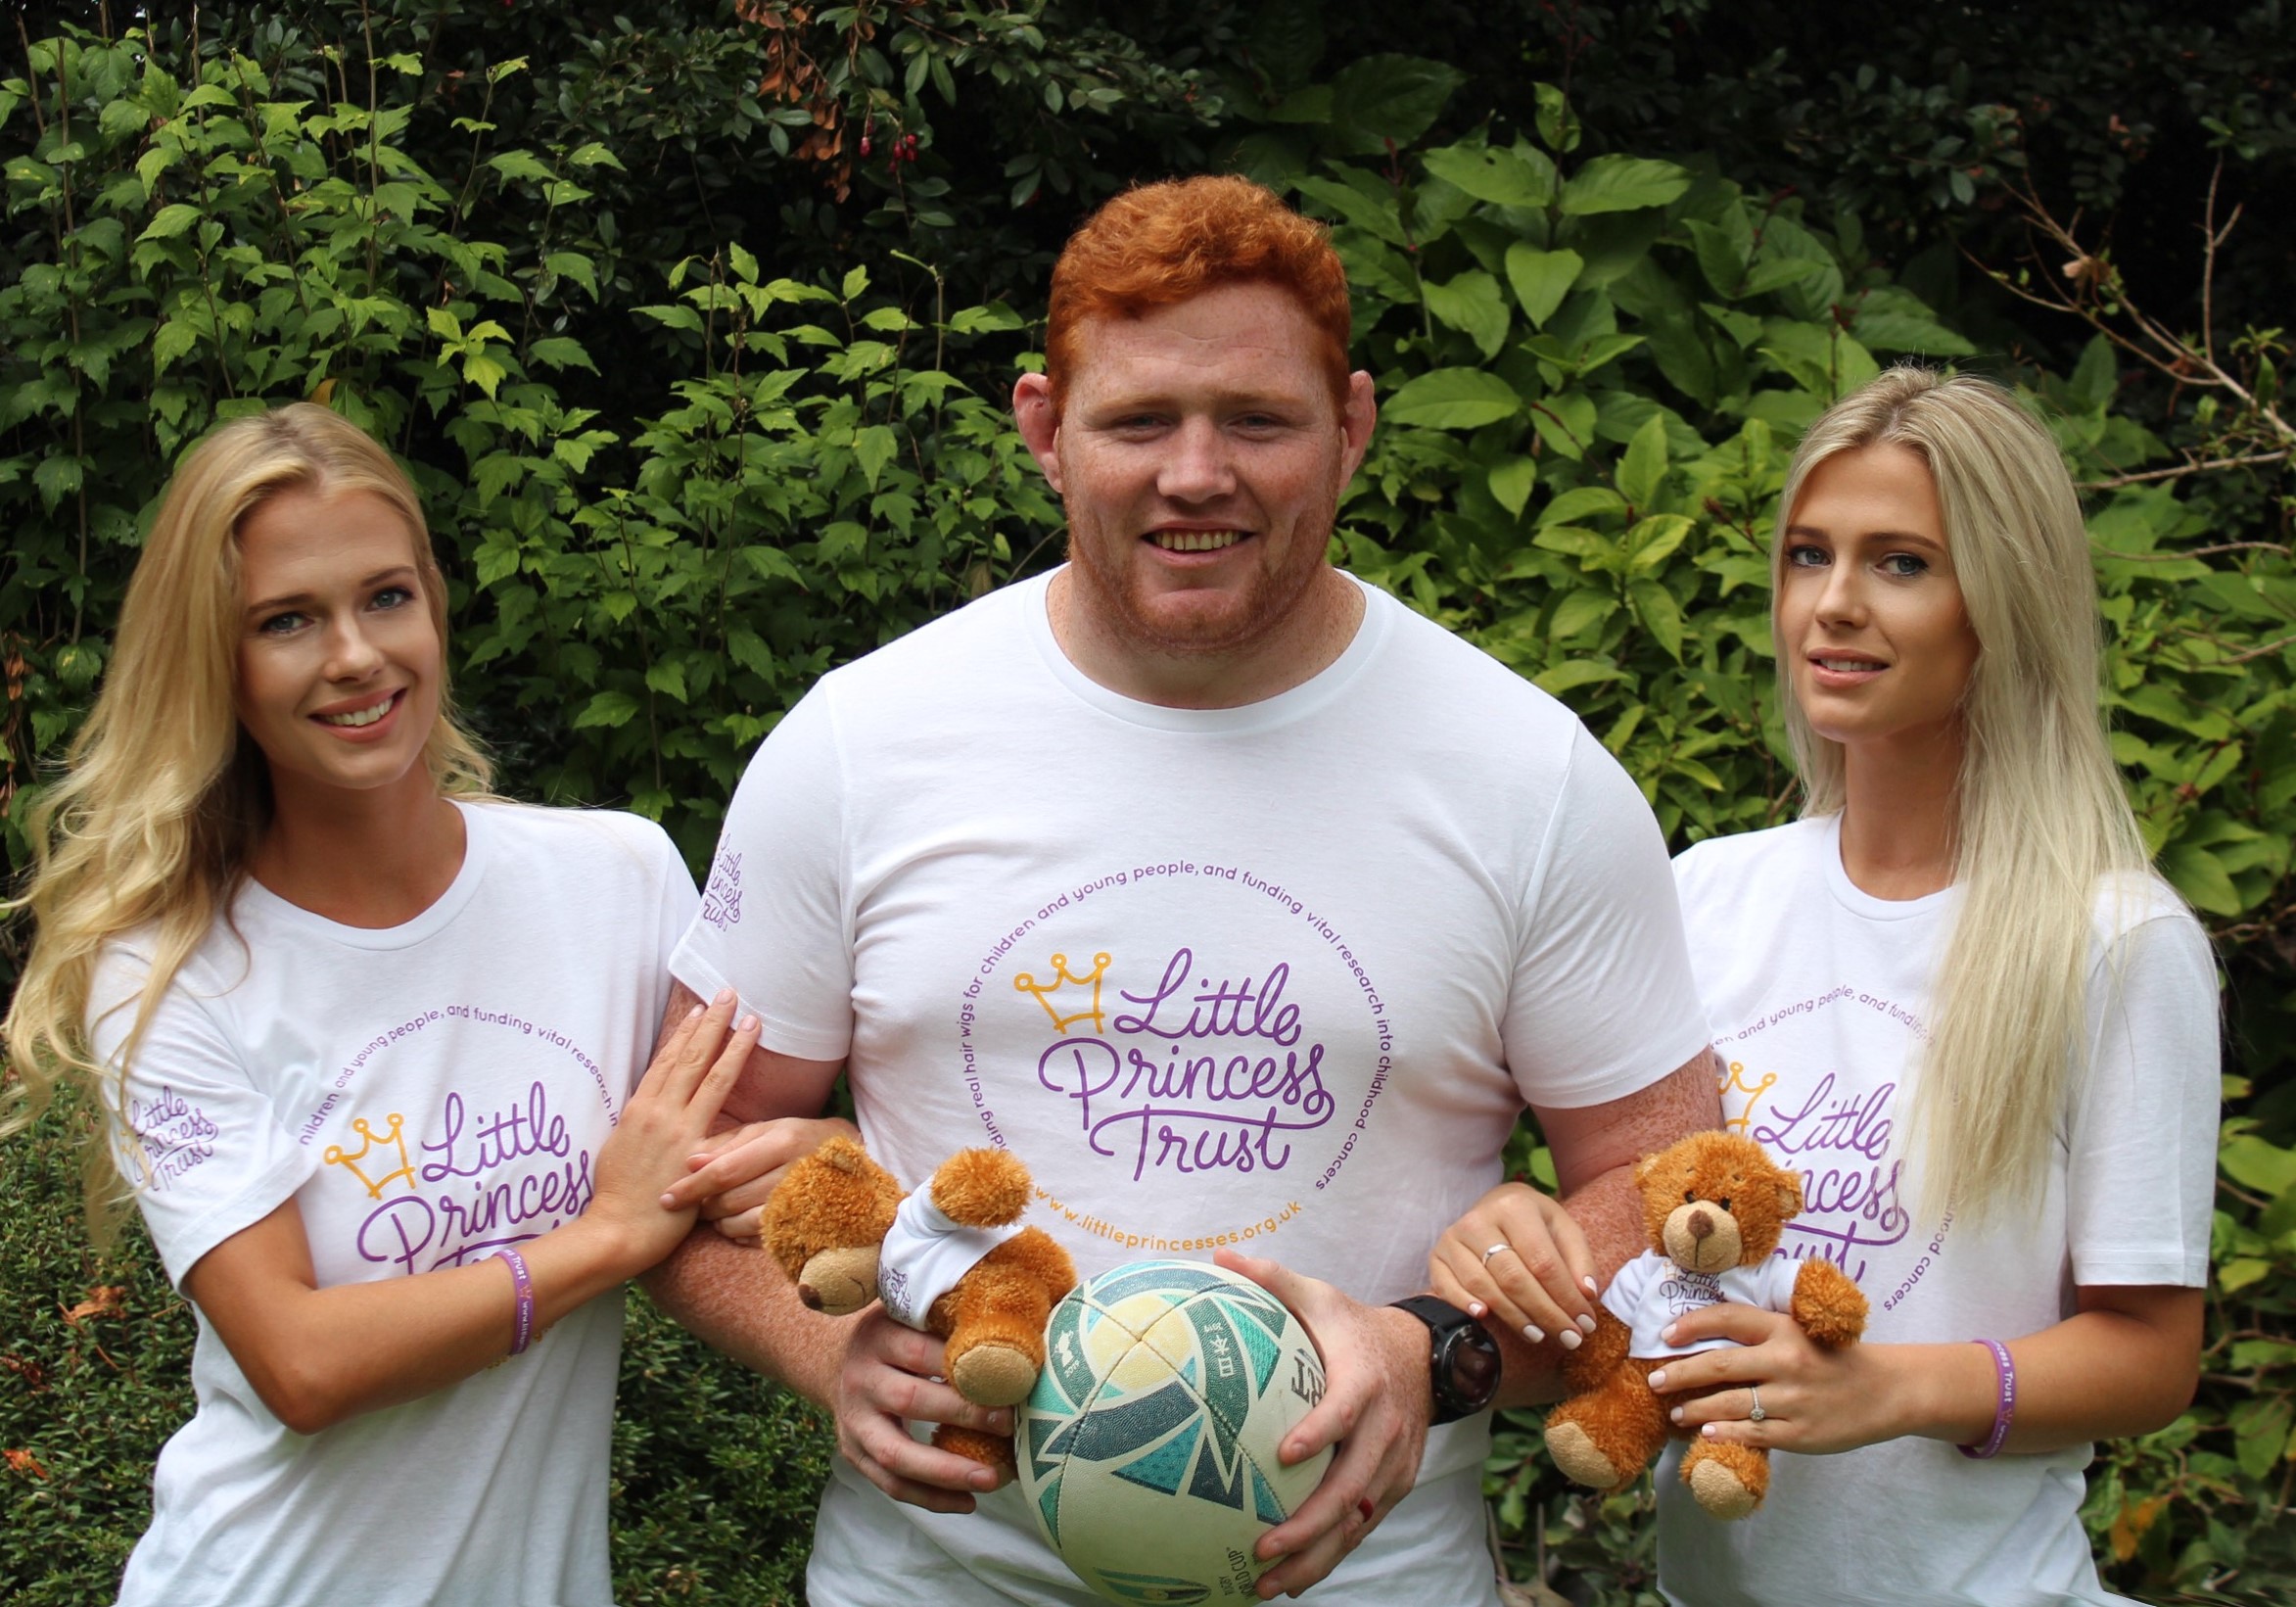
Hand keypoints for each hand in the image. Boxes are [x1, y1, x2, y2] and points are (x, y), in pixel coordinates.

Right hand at [589, 991, 758, 1267]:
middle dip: (711, 1023)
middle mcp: (656, 1112)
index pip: (665, 1062)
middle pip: (689, 1057)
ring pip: (709, 1075)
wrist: (614, 1230)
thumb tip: (649, 1114)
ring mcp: (675, 1129)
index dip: (685, 1034)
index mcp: (637, 1109)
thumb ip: (640, 1127)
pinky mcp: (692, 1150)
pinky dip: (734, 1088)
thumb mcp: (621, 1149)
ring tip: (751, 1018)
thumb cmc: (616, 1197)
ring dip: (732, 1043)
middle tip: (729, 993)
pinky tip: (752, 1075)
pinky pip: (720, 1113)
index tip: (701, 1011)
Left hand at [659, 1115, 859, 1238]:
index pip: (725, 1170)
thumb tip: (688, 1160)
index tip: (665, 1197)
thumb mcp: (766, 1131)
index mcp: (781, 1142)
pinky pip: (760, 1239)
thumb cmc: (798, 1139)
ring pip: (742, 1223)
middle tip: (692, 1205)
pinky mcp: (806, 1225)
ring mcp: (802, 1203)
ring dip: (719, 1223)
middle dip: (703, 1206)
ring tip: (714, 1214)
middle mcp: (793, 1172)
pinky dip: (739, 1235)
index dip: (691, 1186)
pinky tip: (735, 1224)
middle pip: (731, 1200)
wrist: (852, 1160)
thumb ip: (727, 1145)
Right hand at [826, 1307, 1015, 1513]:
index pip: (921, 1352)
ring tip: (990, 1479)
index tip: (1006, 1376)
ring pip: (896, 1453)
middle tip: (1008, 1424)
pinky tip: (967, 1502)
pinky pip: (891, 1484)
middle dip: (962, 1415)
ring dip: (945, 1472)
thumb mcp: (909, 1317)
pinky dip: (930, 1498)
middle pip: (910, 1401)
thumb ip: (948, 1322)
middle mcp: (861, 1380)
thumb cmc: (893, 1338)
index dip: (962, 1366)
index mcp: (878, 1338)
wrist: (835, 1363)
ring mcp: (854, 1422)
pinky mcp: (854, 1454)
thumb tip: (1017, 1336)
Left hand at [1215, 1250, 1427, 1600]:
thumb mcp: (1320, 1295)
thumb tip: (1220, 1254)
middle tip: (1262, 1546)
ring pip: (1358, 1519)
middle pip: (1352, 1485)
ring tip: (1268, 1584)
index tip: (1284, 1457)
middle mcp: (1386, 1429)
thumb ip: (1273, 1279)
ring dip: (1316, 1555)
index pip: (1346, 1411)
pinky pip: (1364, 1526)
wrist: (1424, 1355)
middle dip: (1309, 1523)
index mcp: (1364, 1381)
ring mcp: (1395, 1463)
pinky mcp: (1395, 1485)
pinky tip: (1292, 1580)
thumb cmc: (1354, 1326)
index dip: (1320, 1433)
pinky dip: (1332, 1555)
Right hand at [1426, 1181, 1599, 1349]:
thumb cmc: (1534, 1223)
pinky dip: (1464, 1304)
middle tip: (1569, 1338)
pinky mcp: (1436, 1255)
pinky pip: (1447, 1287)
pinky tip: (1485, 1319)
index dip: (1566, 1298)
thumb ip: (1579, 1260)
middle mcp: (1479, 1219)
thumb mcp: (1563, 1229)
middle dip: (1546, 1314)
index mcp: (1515, 1206)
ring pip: (1484, 1287)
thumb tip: (1587, 1295)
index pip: (1543, 1261)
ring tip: (1540, 1335)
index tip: (1585, 1324)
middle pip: (1514, 1278)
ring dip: (1514, 1317)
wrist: (1495, 1206)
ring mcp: (1453, 1237)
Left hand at [1648, 1302, 1904, 1456]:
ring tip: (1676, 1410)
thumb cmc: (1834, 1359)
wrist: (1888, 1390)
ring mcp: (1793, 1399)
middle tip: (1655, 1379)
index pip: (1727, 1318)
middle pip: (1719, 1364)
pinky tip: (1706, 1433)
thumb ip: (1761, 1334)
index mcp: (1784, 1328)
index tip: (1665, 1335)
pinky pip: (1753, 1433)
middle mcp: (1786, 1360)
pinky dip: (1725, 1433)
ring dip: (1696, 1408)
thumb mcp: (1800, 1332)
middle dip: (1680, 1373)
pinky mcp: (1801, 1433)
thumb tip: (1703, 1339)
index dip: (1691, 1325)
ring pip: (1730, 1403)